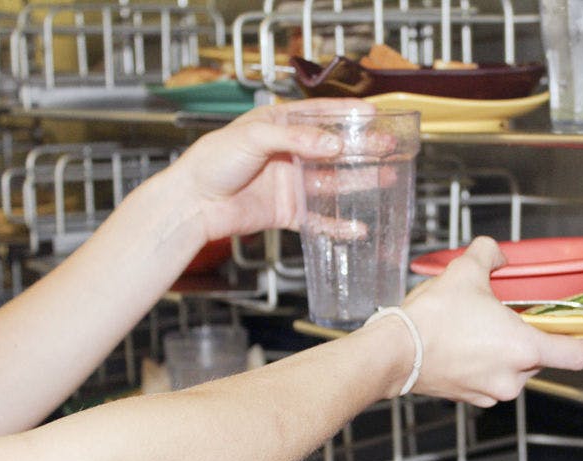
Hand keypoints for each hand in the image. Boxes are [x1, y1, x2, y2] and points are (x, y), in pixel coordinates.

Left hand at [172, 98, 373, 241]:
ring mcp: (289, 184)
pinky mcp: (287, 212)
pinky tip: (357, 226)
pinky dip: (338, 224)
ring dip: (360, 182)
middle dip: (363, 148)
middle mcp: (288, 153)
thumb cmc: (211, 162)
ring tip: (387, 177)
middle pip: (333, 149)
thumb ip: (296, 138)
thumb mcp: (253, 138)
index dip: (347, 112)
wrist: (193, 204)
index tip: (373, 112)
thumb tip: (334, 143)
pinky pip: (318, 219)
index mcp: (278, 126)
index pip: (320, 114)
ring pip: (332, 182)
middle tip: (389, 146)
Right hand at [402, 237, 582, 406]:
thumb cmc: (433, 319)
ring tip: (483, 329)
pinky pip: (490, 380)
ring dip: (507, 352)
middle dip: (532, 338)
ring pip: (514, 370)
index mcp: (524, 349)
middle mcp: (513, 378)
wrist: (394, 353)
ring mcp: (491, 392)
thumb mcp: (465, 272)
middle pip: (540, 359)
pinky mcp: (470, 398)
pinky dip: (486, 364)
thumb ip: (488, 254)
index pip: (576, 355)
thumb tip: (495, 251)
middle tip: (517, 318)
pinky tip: (467, 345)